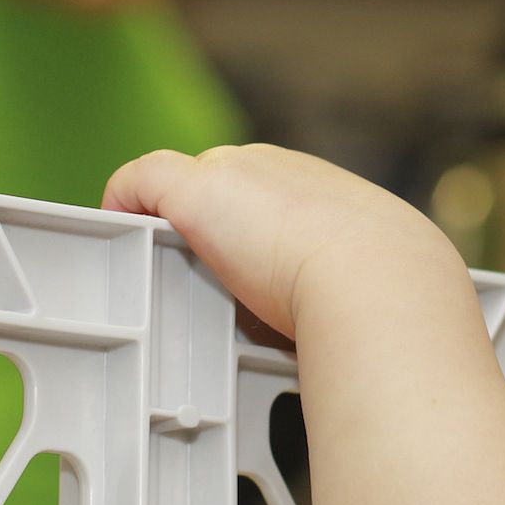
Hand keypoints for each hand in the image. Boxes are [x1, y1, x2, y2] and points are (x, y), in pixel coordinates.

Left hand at [102, 144, 458, 337]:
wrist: (377, 279)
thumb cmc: (388, 295)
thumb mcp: (376, 285)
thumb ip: (348, 294)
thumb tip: (331, 337)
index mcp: (324, 188)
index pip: (272, 196)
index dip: (253, 231)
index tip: (247, 270)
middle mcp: (277, 167)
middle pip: (223, 184)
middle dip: (211, 227)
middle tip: (202, 286)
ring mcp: (233, 174)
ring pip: (183, 183)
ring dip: (170, 222)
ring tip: (161, 272)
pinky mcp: (194, 193)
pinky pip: (141, 180)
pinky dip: (124, 200)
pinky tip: (115, 230)